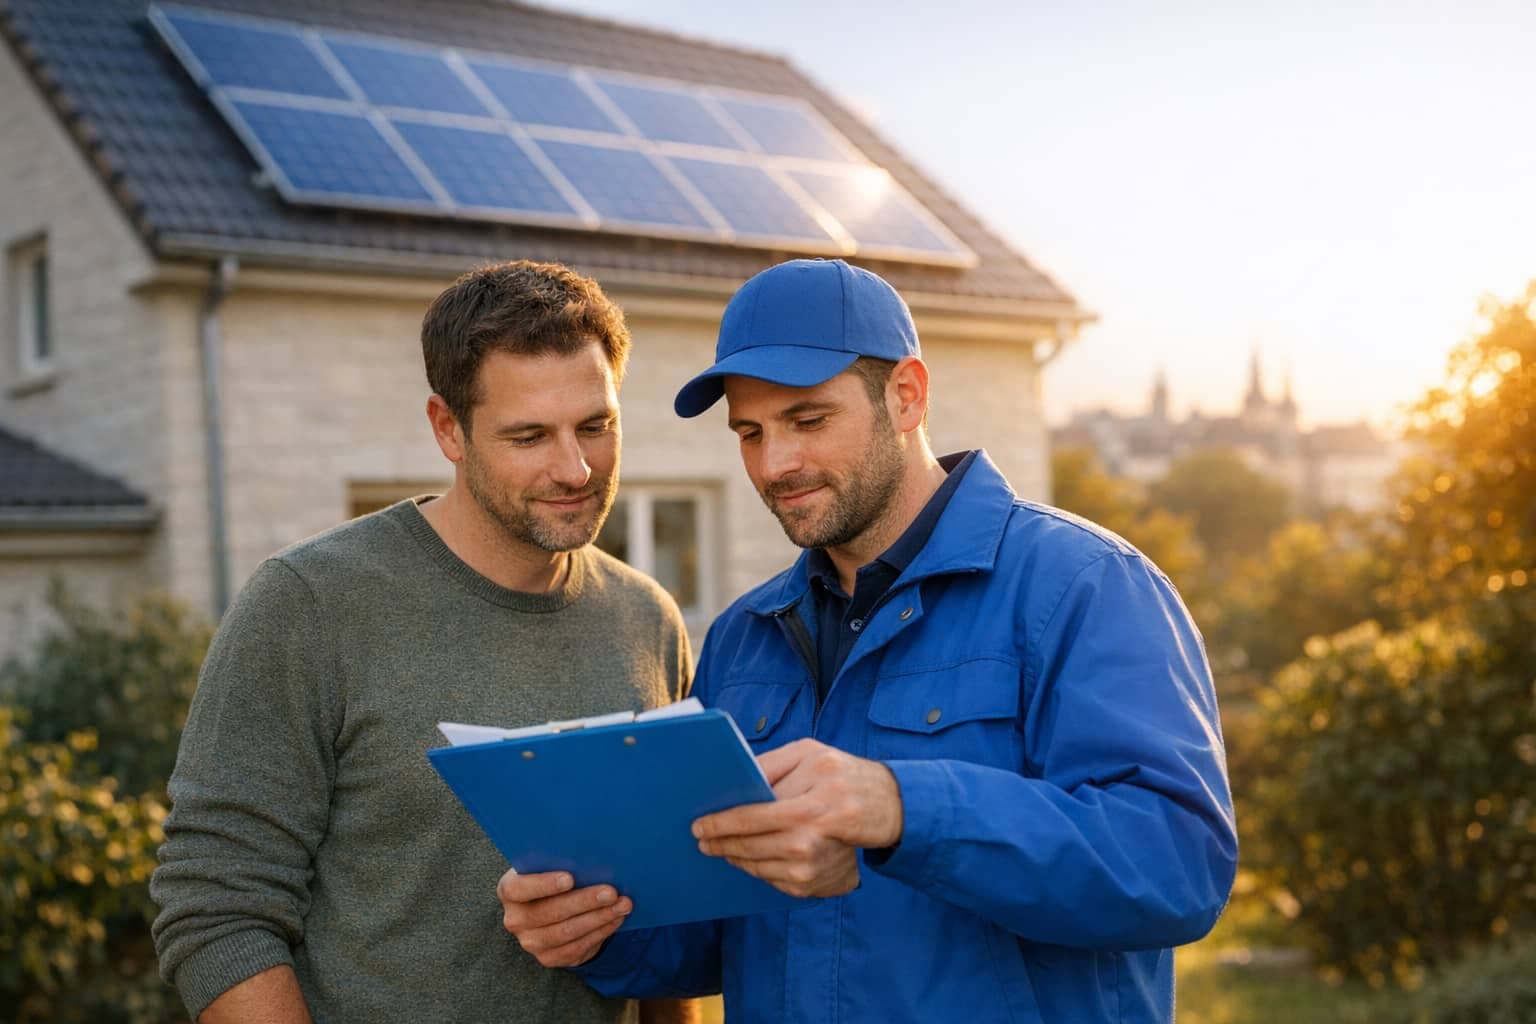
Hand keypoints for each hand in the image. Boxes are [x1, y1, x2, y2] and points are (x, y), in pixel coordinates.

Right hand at [497, 869, 631, 966]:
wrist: (554, 907)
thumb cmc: (554, 876)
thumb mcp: (551, 865)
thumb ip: (561, 860)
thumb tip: (592, 856)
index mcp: (509, 889)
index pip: (518, 888)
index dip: (543, 884)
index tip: (570, 878)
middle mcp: (515, 918)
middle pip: (549, 912)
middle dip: (584, 901)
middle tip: (611, 892)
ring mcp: (530, 942)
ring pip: (566, 932)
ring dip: (598, 918)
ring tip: (622, 905)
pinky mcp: (548, 957)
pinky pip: (576, 947)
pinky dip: (600, 932)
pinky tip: (616, 919)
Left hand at [692, 739, 903, 898]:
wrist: (885, 806)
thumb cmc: (841, 774)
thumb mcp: (810, 753)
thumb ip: (771, 765)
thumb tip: (734, 782)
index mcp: (810, 803)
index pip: (752, 817)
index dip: (721, 823)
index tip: (700, 824)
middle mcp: (812, 838)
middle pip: (750, 845)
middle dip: (720, 842)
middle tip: (701, 839)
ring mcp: (813, 864)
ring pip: (756, 865)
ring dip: (733, 856)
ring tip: (720, 847)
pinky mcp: (813, 883)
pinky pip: (770, 878)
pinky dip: (755, 867)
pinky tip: (747, 856)